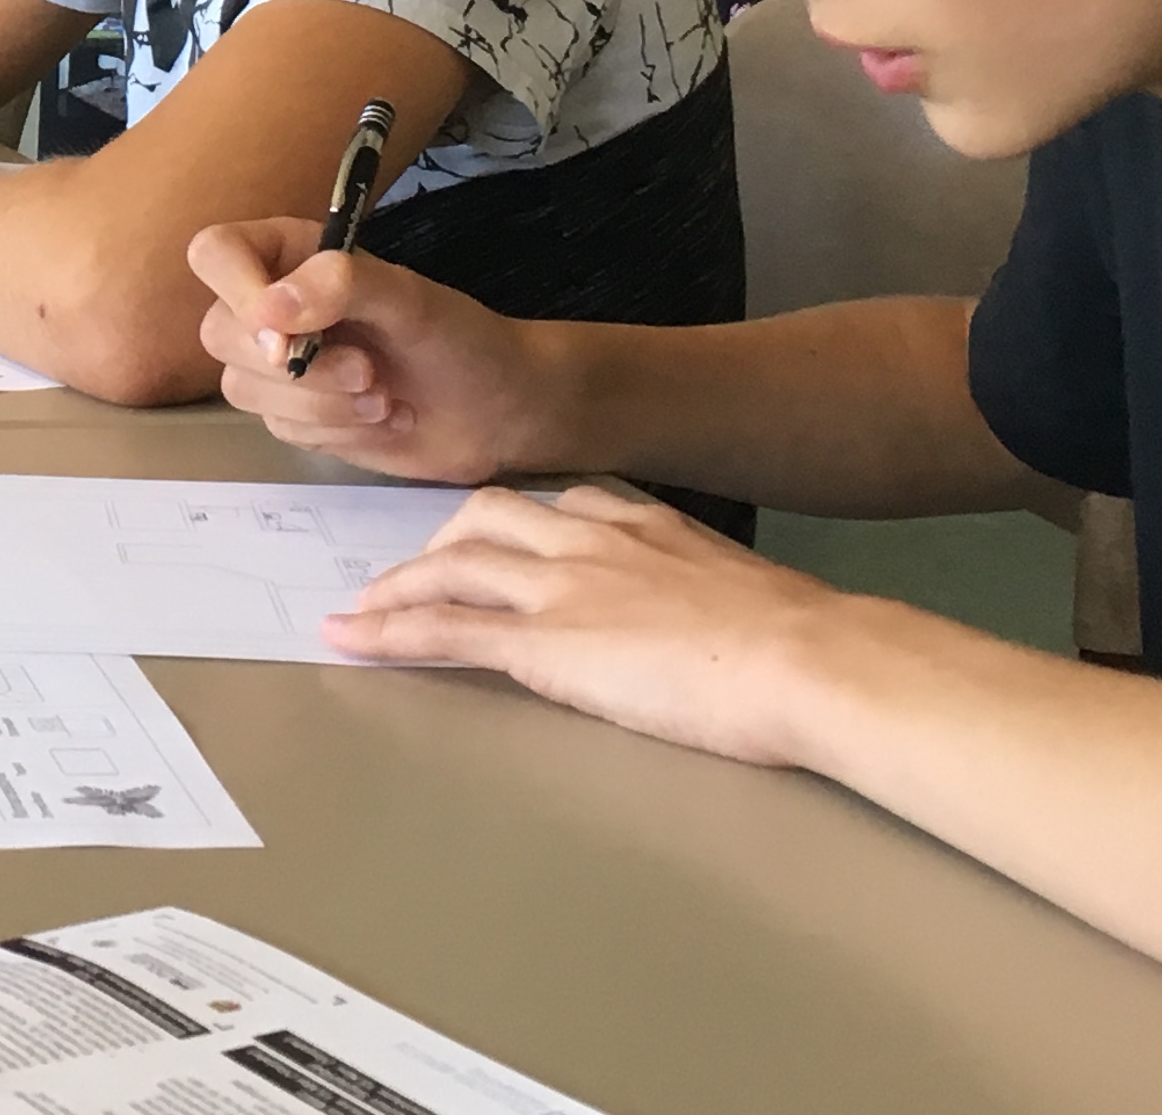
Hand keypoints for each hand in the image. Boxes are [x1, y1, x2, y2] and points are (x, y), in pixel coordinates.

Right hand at [190, 216, 547, 482]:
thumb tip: (270, 309)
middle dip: (295, 366)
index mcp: (290, 253)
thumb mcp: (410, 299)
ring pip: (243, 387)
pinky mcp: (293, 416)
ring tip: (384, 397)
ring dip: (319, 403)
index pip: (216, 254)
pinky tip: (383, 417)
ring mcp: (277, 365)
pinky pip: (278, 428)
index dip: (238, 292)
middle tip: (366, 372)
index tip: (285, 332)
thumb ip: (343, 285)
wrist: (497, 412)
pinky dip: (335, 429)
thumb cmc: (460, 337)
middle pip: (218, 331)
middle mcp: (271, 305)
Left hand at [324, 483, 859, 767]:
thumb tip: (706, 623)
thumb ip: (703, 594)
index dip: (509, 523)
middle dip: (440, 545)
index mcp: (641, 521)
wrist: (809, 658)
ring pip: (453, 568)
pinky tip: (353, 641)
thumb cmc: (801, 644)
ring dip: (399, 587)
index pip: (553, 503)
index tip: (487, 538)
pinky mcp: (543, 644)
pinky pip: (445, 632)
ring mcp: (560, 587)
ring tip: (363, 609)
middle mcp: (589, 538)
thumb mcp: (745, 594)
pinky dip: (389, 633)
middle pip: (485, 518)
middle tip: (415, 574)